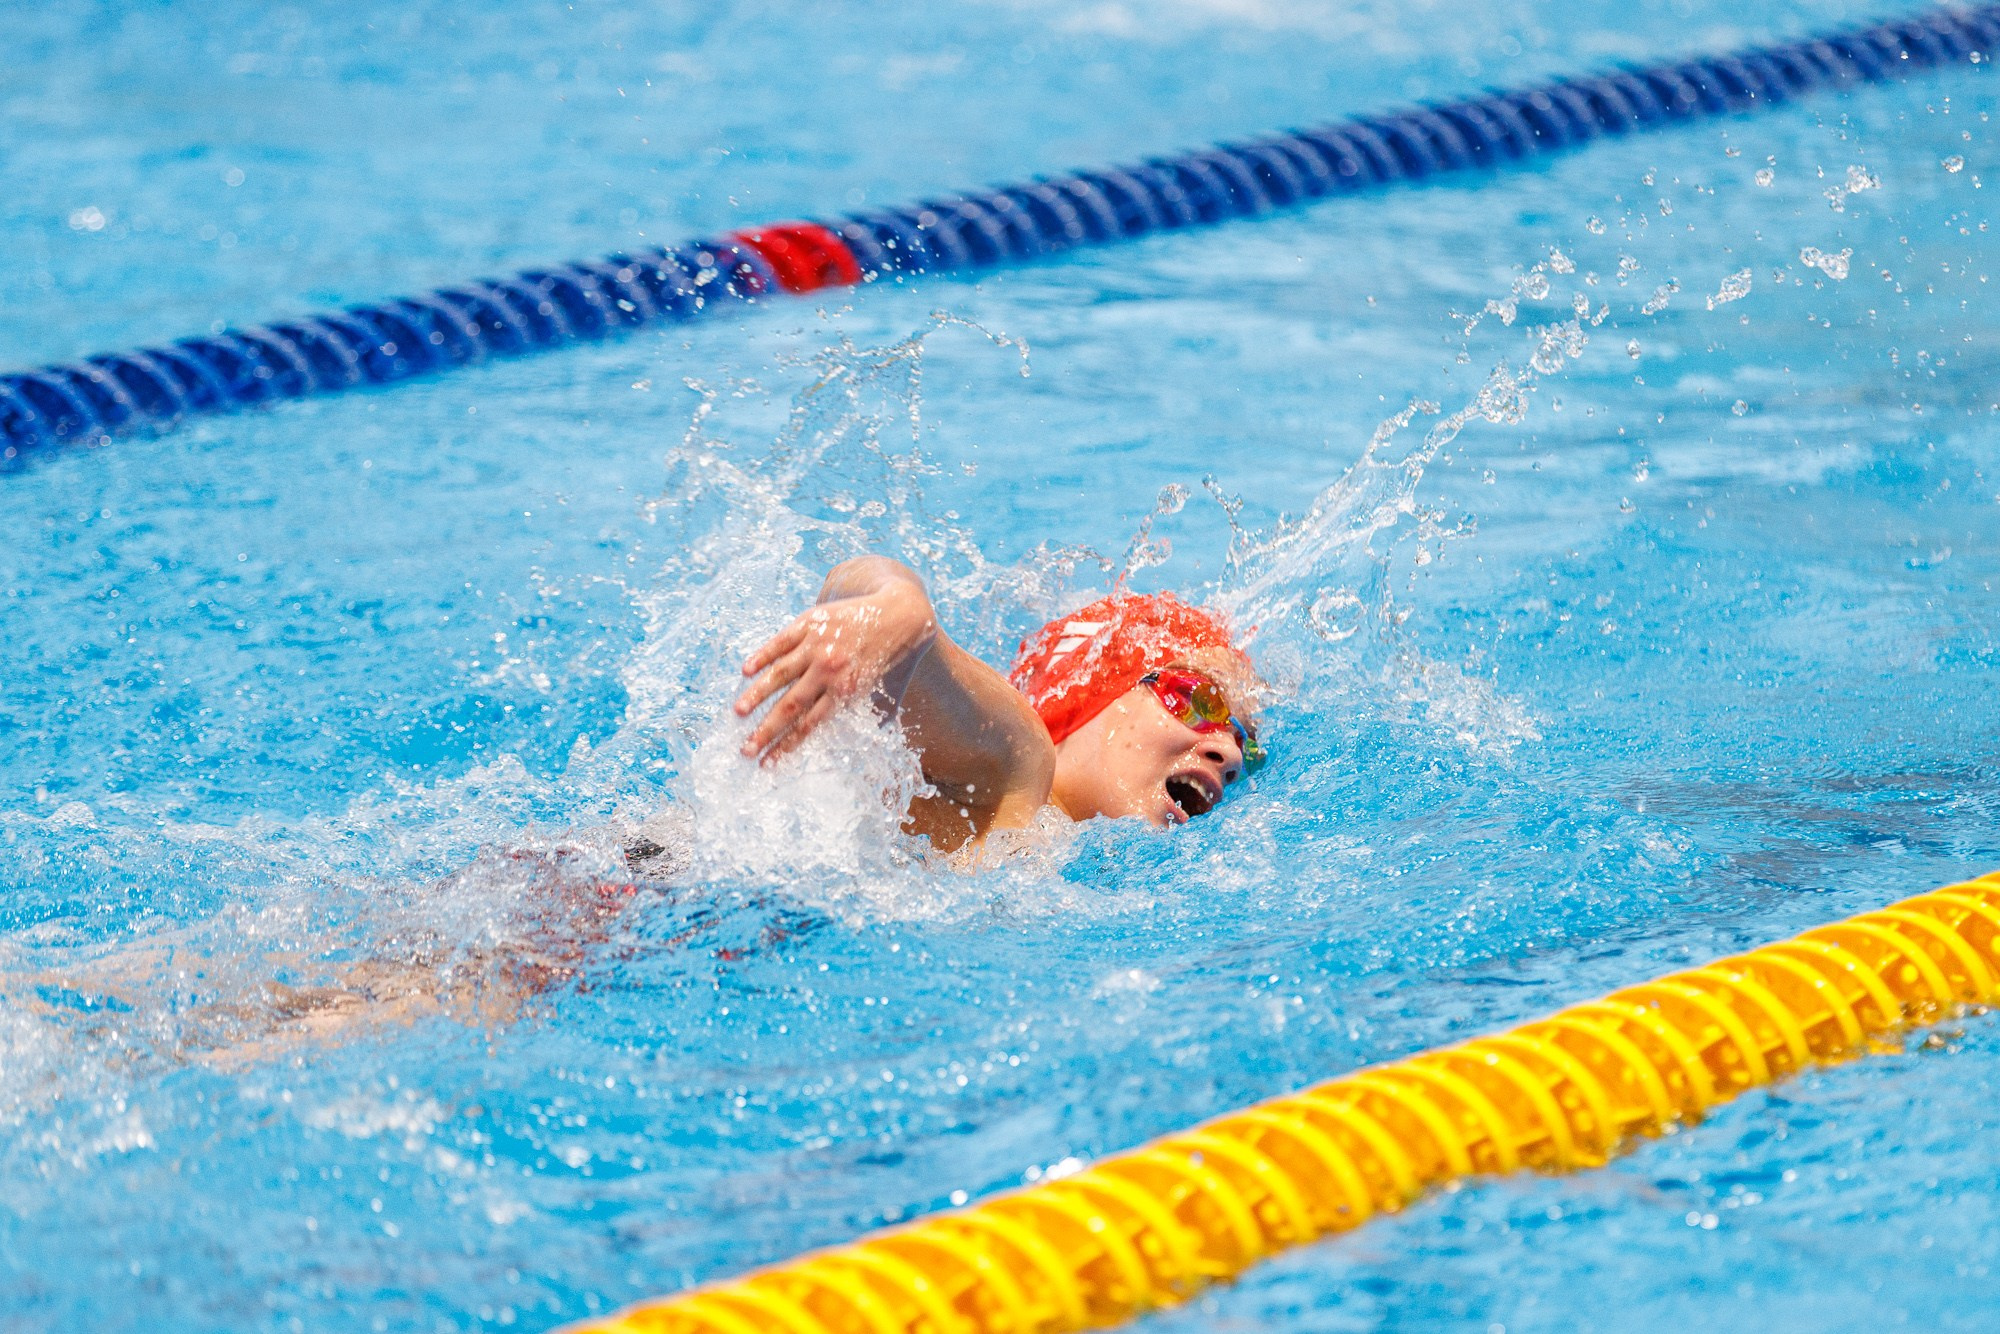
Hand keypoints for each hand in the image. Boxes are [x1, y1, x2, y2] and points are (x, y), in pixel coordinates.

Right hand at [733, 568, 937, 762]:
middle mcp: (829, 670)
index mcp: (846, 693)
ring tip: (738, 712)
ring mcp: (817, 645)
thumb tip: (861, 750)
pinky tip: (746, 671)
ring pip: (780, 674)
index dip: (785, 746)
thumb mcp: (886, 695)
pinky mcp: (811, 622)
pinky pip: (781, 641)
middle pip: (791, 706)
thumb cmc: (893, 660)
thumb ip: (871, 721)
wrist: (901, 613)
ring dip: (757, 695)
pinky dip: (763, 655)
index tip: (766, 762)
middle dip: (765, 731)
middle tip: (745, 749)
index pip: (808, 726)